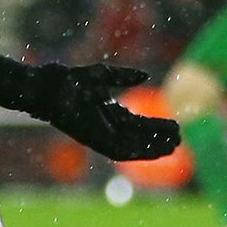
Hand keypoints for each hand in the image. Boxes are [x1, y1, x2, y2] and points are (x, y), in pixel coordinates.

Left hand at [26, 62, 180, 160]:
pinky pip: (120, 150)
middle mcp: (106, 127)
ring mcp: (99, 135)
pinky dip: (138, 150)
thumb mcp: (101, 76)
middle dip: (158, 139)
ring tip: (172, 146)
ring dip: (152, 148)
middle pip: (138, 136)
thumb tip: (144, 76)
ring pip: (132, 147)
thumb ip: (122, 76)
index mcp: (108, 114)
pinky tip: (153, 150)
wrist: (46, 88)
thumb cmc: (67, 80)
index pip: (137, 124)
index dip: (155, 126)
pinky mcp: (93, 140)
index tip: (174, 127)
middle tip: (180, 139)